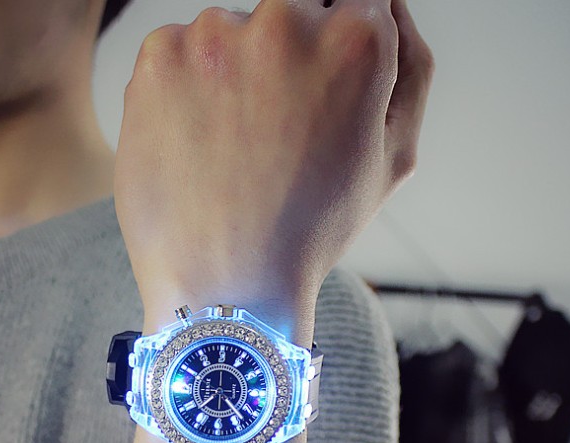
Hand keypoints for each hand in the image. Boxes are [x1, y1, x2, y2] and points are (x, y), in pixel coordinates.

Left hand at [114, 0, 433, 337]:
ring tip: (229, 152)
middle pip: (290, 13)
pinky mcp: (158, 58)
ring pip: (229, 35)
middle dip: (285, 61)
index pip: (353, 3)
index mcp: (356, 41)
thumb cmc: (309, 232)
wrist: (225, 286)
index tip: (314, 93)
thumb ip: (411, 65)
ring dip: (231, 76)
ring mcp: (214, 36)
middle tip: (271, 133)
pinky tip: (195, 146)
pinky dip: (184, 91)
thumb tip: (389, 4)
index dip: (333, 57)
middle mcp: (286, 21)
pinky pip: (178, 55)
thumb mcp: (394, 159)